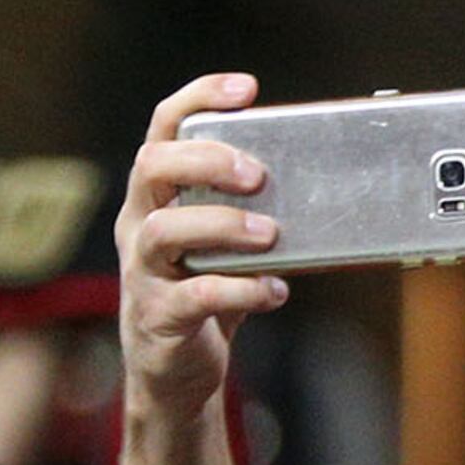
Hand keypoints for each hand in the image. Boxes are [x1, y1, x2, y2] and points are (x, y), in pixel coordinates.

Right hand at [117, 73, 287, 427]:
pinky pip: (195, 296)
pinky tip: (276, 290)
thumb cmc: (206, 295)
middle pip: (152, 166)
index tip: (246, 89)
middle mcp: (139, 225)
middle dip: (208, 161)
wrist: (174, 376)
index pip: (163, 128)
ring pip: (163, 231)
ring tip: (270, 234)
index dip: (198, 99)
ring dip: (222, 225)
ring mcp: (142, 273)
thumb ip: (254, 213)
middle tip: (260, 175)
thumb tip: (325, 182)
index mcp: (157, 197)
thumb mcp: (225, 246)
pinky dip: (240, 289)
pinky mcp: (158, 318)